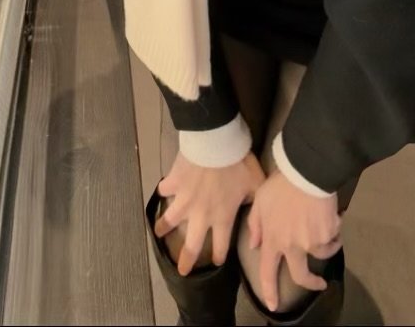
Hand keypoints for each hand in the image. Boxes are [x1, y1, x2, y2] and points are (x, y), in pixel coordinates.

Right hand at [155, 151, 265, 274]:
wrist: (215, 143)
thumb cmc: (239, 164)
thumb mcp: (256, 185)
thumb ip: (256, 206)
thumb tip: (255, 223)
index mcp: (222, 217)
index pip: (220, 245)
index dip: (217, 255)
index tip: (215, 261)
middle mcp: (200, 215)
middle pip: (191, 244)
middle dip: (186, 259)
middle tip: (182, 270)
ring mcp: (183, 199)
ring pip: (170, 220)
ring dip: (164, 227)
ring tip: (158, 232)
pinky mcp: (173, 182)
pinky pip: (165, 189)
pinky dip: (164, 190)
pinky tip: (163, 190)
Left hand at [247, 170, 340, 310]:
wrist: (305, 174)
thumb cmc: (279, 185)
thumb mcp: (260, 201)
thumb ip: (255, 224)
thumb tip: (254, 245)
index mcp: (274, 239)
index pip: (268, 271)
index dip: (270, 290)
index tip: (274, 305)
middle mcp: (292, 246)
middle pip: (301, 275)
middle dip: (311, 283)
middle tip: (319, 283)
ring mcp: (312, 242)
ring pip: (322, 253)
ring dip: (327, 245)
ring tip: (328, 228)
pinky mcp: (328, 235)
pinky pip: (333, 237)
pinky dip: (334, 230)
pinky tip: (332, 217)